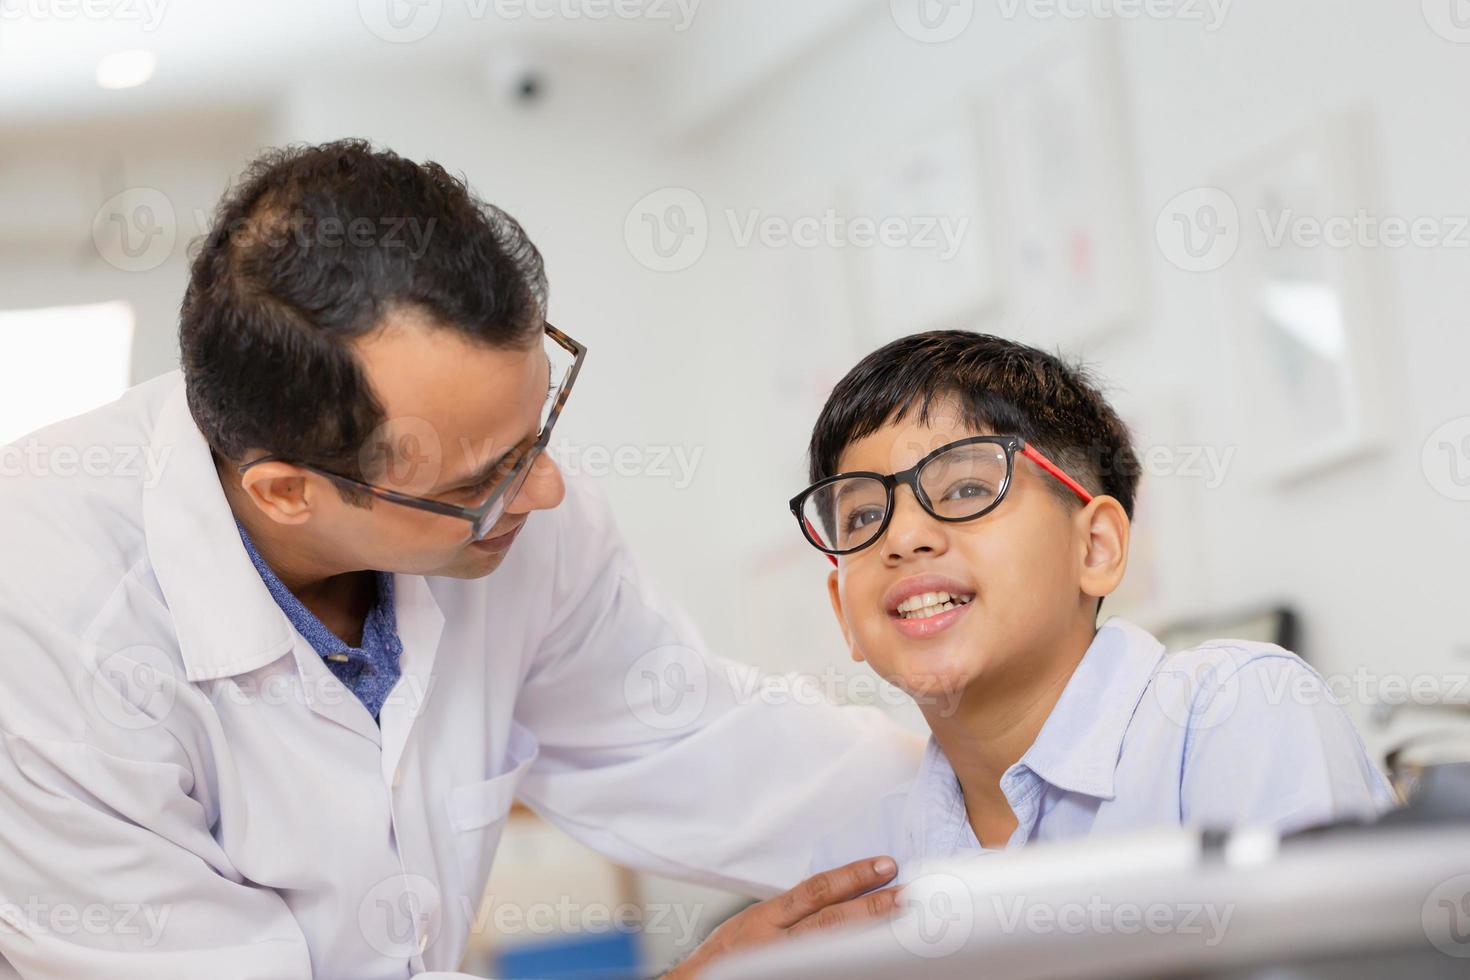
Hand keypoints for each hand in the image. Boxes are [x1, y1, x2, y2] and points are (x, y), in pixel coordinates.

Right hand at [664, 856, 899, 978]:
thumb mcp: (753, 925)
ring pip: (830, 950)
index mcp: (765, 919)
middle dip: (871, 907)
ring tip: (902, 928)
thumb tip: (838, 896)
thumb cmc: (726, 959)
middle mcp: (773, 942)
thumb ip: (790, 913)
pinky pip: (825, 972)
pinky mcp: (786, 977)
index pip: (815, 890)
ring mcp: (782, 964)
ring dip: (867, 938)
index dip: (852, 877)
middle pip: (830, 921)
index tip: (887, 866)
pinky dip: (848, 967)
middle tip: (908, 896)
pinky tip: (873, 964)